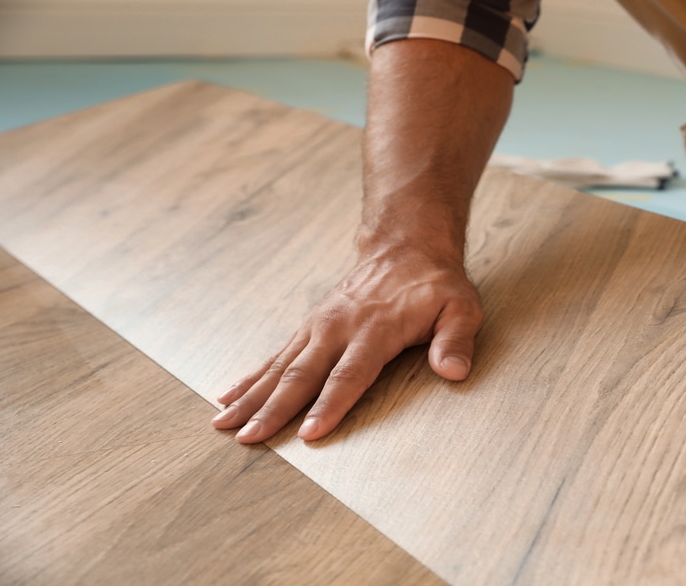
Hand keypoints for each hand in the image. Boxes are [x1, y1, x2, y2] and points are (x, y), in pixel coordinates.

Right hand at [211, 250, 482, 442]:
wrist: (405, 247)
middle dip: (275, 409)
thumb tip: (455, 371)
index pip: (350, 374)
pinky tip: (228, 398)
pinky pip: (275, 355)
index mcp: (376, 329)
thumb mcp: (461, 308)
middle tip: (248, 438)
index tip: (308, 433)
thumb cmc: (436, 285)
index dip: (330, 405)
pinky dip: (250, 378)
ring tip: (224, 424)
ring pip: (280, 367)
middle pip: (303, 374)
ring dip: (252, 397)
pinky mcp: (309, 327)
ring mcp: (319, 326)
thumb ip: (456, 340)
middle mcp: (339, 328)